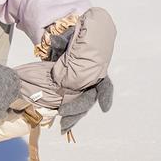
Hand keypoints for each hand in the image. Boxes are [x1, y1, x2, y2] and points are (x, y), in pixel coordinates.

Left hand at [15, 7, 115, 131]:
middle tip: (64, 114)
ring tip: (64, 127)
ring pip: (80, 104)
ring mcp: (81, 85)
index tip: (104, 107)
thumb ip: (64, 44)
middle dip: (77, 108)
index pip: (104, 85)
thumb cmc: (74, 37)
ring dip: (73, 115)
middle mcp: (91, 78)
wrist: (68, 33)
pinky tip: (63, 126)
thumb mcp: (70, 39)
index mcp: (95, 68)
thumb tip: (55, 45)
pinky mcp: (70, 89)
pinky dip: (68, 114)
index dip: (105, 96)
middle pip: (88, 97)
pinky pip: (72, 103)